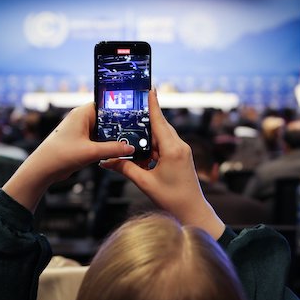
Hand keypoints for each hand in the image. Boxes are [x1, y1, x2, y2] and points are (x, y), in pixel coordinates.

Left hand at [2, 103, 133, 211]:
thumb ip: (112, 149)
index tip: (134, 113)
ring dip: (112, 137)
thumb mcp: (90, 152)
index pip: (105, 104)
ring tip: (129, 141)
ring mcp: (81, 131)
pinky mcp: (81, 142)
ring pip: (103, 131)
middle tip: (136, 131)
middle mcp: (81, 120)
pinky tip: (116, 151)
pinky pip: (98, 141)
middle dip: (119, 126)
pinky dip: (106, 145)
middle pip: (106, 119)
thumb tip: (130, 148)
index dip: (119, 108)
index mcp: (82, 114)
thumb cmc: (60, 155)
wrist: (43, 169)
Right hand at [101, 90, 224, 239]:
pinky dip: (152, 147)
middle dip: (144, 120)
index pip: (159, 121)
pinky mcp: (180, 157)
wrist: (192, 212)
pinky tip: (141, 153)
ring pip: (161, 136)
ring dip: (147, 137)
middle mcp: (179, 146)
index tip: (149, 87)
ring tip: (131, 136)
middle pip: (159, 126)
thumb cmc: (172, 199)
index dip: (153, 104)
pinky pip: (164, 145)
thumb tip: (106, 161)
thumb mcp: (145, 183)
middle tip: (129, 110)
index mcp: (172, 149)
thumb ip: (125, 169)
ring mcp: (181, 151)